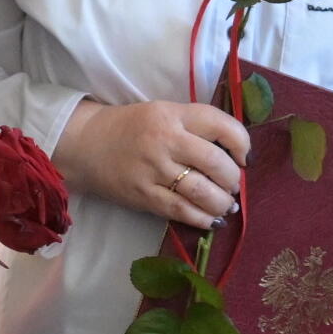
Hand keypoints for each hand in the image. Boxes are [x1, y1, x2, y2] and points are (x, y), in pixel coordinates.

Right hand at [54, 98, 251, 229]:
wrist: (86, 144)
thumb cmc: (131, 127)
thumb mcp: (163, 112)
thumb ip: (195, 127)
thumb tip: (235, 153)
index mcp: (172, 114)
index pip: (220, 124)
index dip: (242, 142)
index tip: (246, 157)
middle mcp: (164, 140)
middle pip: (215, 162)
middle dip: (233, 179)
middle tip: (233, 185)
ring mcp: (152, 170)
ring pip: (201, 191)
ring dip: (222, 203)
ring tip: (226, 205)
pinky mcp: (142, 195)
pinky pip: (180, 211)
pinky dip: (201, 219)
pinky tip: (211, 220)